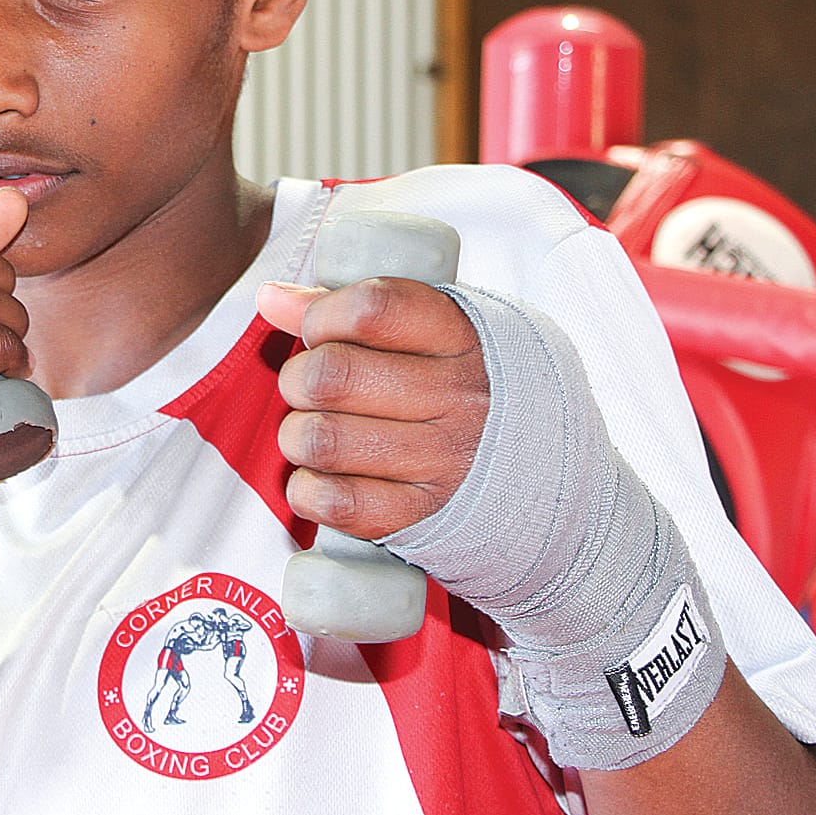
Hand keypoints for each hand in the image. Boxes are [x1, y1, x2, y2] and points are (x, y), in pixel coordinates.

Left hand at [257, 277, 487, 540]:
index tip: (318, 329)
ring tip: (312, 431)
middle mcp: (458, 398)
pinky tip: (321, 477)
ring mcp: (444, 462)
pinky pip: (336, 503)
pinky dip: (308, 490)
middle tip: (306, 386)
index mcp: (460, 336)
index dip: (323, 315)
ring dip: (296, 435)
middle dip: (297, 378)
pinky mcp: (423, 517)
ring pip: (323, 439)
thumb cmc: (462, 384)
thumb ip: (350, 307)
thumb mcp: (429, 330)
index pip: (373, 308)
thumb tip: (271, 298)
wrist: (544, 469)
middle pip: (333, 375)